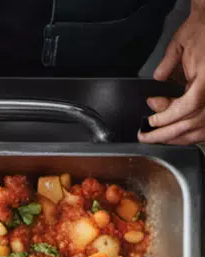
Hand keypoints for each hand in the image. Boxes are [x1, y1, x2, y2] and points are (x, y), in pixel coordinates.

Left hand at [141, 1, 204, 144]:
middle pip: (192, 123)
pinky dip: (192, 134)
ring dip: (177, 137)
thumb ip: (167, 65)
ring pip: (201, 129)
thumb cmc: (202, 31)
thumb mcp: (180, 45)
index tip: (150, 122)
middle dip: (164, 134)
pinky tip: (177, 135)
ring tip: (157, 138)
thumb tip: (157, 83)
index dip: (166, 118)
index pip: (187, 107)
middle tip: (145, 136)